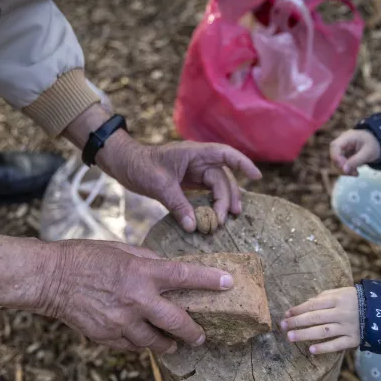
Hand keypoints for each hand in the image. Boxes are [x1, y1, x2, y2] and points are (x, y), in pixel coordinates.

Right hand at [0, 235, 234, 353]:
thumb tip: (169, 270)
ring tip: (174, 343)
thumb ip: (149, 262)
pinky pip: (132, 347)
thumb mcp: (122, 250)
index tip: (229, 283)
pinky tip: (142, 339)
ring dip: (168, 343)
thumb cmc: (87, 257)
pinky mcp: (107, 337)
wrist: (51, 278)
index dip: (210, 280)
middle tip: (202, 335)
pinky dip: (140, 344)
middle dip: (194, 332)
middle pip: (178, 322)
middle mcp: (137, 300)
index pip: (185, 276)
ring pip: (156, 342)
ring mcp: (121, 322)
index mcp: (142, 273)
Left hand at [63, 104, 261, 231]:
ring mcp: (194, 172)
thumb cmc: (140, 166)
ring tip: (224, 221)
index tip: (257, 177)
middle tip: (224, 219)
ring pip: (216, 187)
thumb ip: (177, 204)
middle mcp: (198, 161)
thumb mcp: (159, 184)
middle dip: (227, 198)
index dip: (243, 163)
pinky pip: (206, 193)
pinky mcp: (188, 182)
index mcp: (194, 153)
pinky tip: (215, 217)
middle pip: (222, 178)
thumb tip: (193, 226)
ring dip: (221, 203)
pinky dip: (211, 204)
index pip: (225, 154)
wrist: (124, 164)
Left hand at [279, 287, 359, 353]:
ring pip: (323, 332)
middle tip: (282, 326)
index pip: (313, 304)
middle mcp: (341, 313)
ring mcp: (347, 327)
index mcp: (338, 299)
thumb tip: (305, 304)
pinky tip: (311, 350)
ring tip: (290, 337)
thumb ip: (323, 297)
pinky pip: (337, 345)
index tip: (286, 314)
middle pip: (315, 318)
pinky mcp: (353, 340)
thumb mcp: (342, 292)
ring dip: (305, 334)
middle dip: (297, 322)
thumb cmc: (357, 300)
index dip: (298, 309)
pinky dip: (324, 348)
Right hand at [329, 129, 380, 176]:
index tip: (345, 167)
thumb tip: (344, 170)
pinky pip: (341, 164)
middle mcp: (342, 143)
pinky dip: (347, 170)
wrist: (378, 143)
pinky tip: (355, 172)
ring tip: (355, 173)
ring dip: (344, 170)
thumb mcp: (368, 153)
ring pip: (336, 162)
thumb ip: (356, 161)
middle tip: (353, 173)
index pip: (334, 146)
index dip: (336, 157)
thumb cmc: (374, 144)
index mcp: (347, 137)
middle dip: (341, 166)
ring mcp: (342, 150)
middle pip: (334, 155)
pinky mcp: (344, 156)